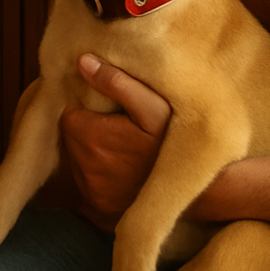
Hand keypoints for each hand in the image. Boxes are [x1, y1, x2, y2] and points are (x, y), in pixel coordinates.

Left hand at [60, 54, 170, 232]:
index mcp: (91, 138)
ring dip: (90, 148)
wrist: (201, 189)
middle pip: (71, 135)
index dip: (84, 105)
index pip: (68, 112)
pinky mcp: (99, 208)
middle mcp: (86, 168)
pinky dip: (97, 171)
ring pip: (77, 157)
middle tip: (112, 120)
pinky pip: (86, 181)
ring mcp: (92, 191)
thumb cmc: (176, 141)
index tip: (103, 104)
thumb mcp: (152, 105)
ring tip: (118, 141)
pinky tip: (120, 164)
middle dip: (86, 125)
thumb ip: (116, 81)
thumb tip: (83, 62)